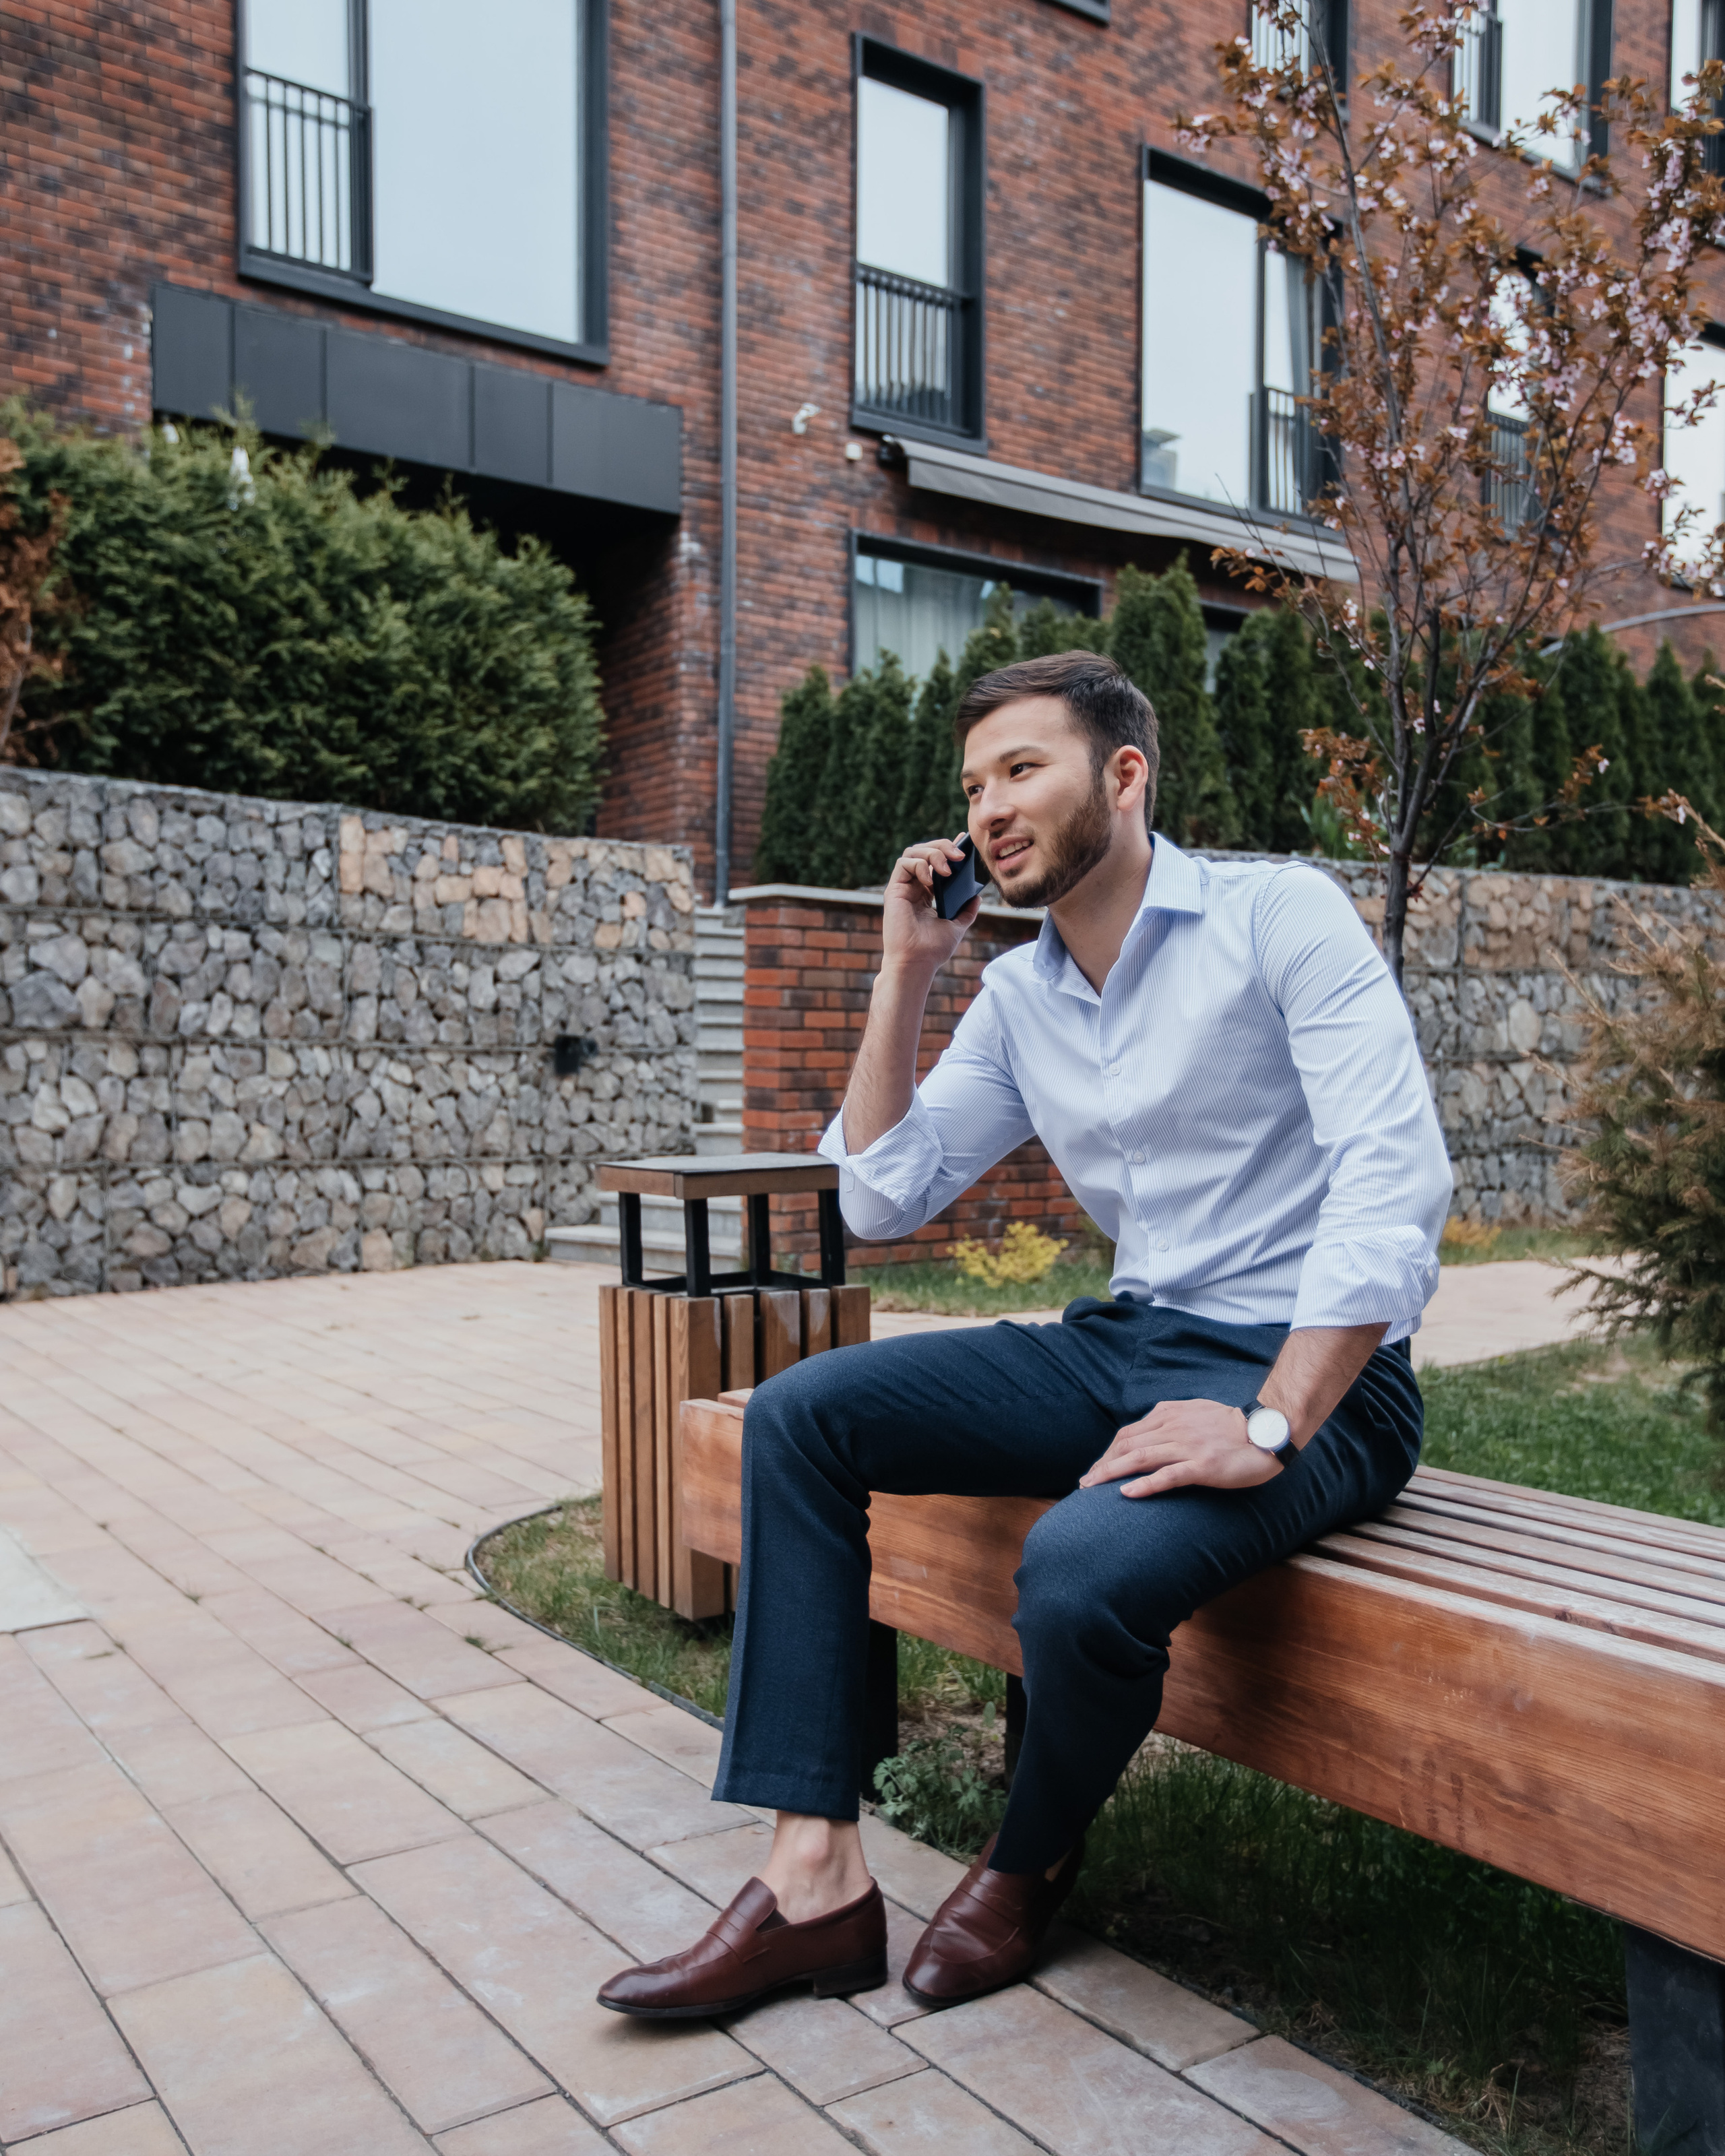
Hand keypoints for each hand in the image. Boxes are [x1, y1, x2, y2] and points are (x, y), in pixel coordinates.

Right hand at [881, 837, 980, 974]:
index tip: (964, 841)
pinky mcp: (894, 890)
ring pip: (913, 852)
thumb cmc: (933, 949)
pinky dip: (919, 865)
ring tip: (948, 869)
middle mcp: (913, 887)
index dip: (948, 848)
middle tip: (960, 855)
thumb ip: (966, 911)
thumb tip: (977, 895)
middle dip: (943, 847)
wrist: (917, 963)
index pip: (936, 863)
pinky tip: (931, 880)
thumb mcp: (957, 926)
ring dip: (933, 853)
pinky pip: (904, 863)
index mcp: (926, 894)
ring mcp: (903, 888)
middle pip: (924, 851)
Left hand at [1078, 1398, 1282, 1498]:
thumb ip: (1171, 1419)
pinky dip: (1144, 1484)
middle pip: (1127, 1445)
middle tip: (1085, 1483)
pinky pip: (1167, 1475)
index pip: (1128, 1433)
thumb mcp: (1194, 1412)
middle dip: (1102, 1464)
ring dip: (1111, 1473)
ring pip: (1140, 1458)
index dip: (1108, 1452)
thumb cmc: (1232, 1425)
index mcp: (1169, 1414)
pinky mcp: (1203, 1466)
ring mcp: (1187, 1446)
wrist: (1266, 1430)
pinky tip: (1126, 1493)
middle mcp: (1174, 1427)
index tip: (1096, 1468)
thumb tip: (1149, 1429)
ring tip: (1091, 1489)